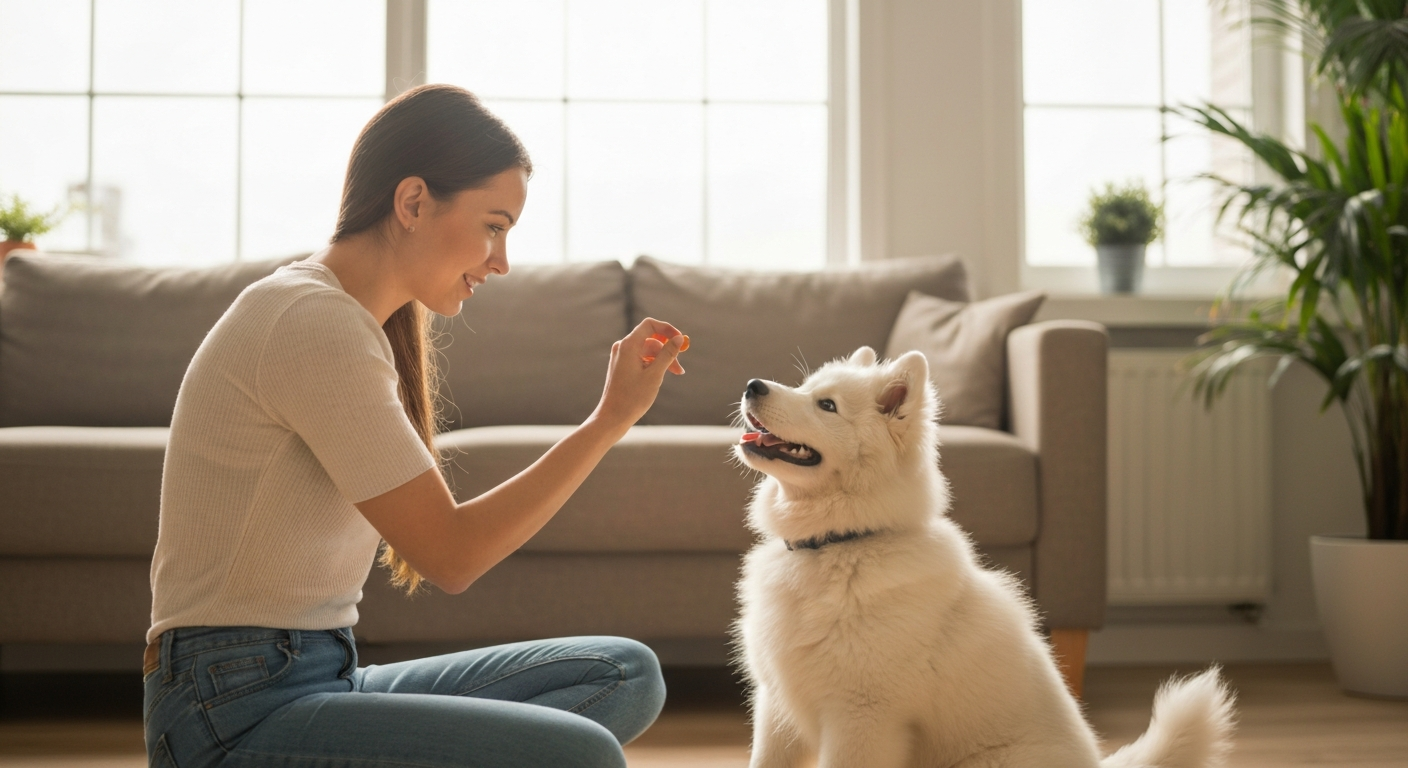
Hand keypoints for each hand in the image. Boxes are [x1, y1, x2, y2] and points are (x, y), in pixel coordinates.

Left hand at [591, 317, 687, 431]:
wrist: (612, 417)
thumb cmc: (633, 398)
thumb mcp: (655, 375)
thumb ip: (667, 354)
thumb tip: (679, 338)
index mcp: (628, 345)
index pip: (650, 325)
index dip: (667, 329)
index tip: (680, 341)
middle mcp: (622, 347)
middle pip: (651, 340)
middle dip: (667, 351)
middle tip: (679, 369)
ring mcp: (621, 357)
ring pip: (647, 351)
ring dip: (662, 360)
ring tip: (674, 374)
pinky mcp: (622, 366)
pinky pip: (641, 359)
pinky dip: (652, 365)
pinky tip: (658, 378)